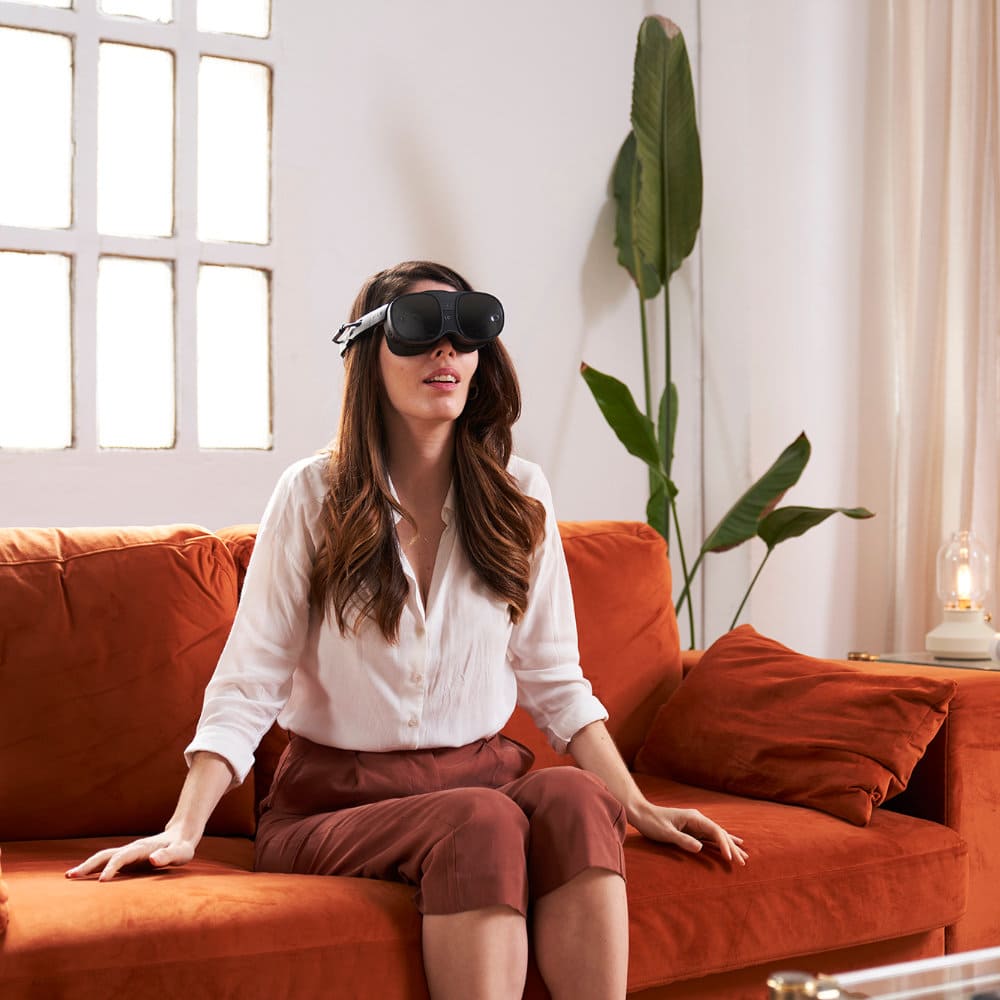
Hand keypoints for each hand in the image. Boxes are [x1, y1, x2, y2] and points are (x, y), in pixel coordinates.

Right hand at [65, 830, 197, 882]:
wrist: (181, 836)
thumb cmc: (182, 847)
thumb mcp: (181, 852)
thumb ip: (168, 855)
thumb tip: (153, 860)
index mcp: (143, 848)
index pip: (123, 857)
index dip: (112, 867)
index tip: (101, 881)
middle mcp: (132, 849)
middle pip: (106, 855)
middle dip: (89, 865)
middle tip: (71, 876)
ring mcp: (128, 853)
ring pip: (104, 857)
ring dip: (88, 866)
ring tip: (70, 876)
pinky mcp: (128, 859)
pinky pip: (107, 863)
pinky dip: (94, 868)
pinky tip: (83, 878)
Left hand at [632, 802, 747, 865]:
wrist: (641, 813)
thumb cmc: (652, 823)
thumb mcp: (666, 833)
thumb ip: (683, 840)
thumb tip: (701, 848)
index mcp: (694, 818)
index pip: (715, 831)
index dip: (725, 844)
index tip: (730, 858)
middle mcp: (698, 819)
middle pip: (720, 833)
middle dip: (732, 847)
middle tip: (744, 862)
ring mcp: (695, 824)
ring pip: (717, 835)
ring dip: (730, 845)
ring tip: (744, 855)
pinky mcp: (692, 829)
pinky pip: (710, 837)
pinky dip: (721, 843)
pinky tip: (730, 845)